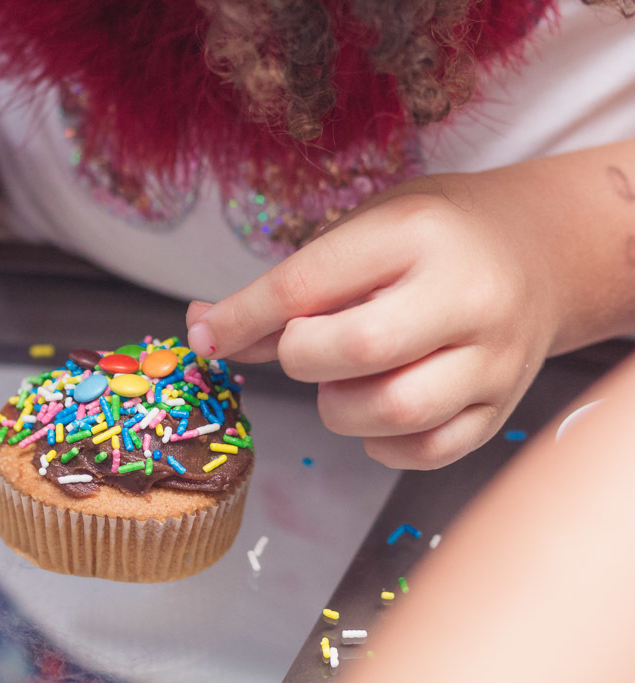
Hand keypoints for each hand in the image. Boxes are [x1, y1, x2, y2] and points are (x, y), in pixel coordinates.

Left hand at [186, 174, 560, 468]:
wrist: (541, 251)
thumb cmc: (432, 238)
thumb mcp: (361, 233)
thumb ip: (287, 289)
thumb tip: (205, 331)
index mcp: (415, 234)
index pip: (306, 284)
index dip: (240, 318)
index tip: (205, 335)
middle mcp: (465, 296)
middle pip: (357, 350)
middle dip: (301, 359)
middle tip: (306, 345)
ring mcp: (493, 358)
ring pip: (394, 411)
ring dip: (339, 407)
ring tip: (345, 378)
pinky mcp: (503, 406)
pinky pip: (426, 449)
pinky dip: (381, 441)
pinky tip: (377, 408)